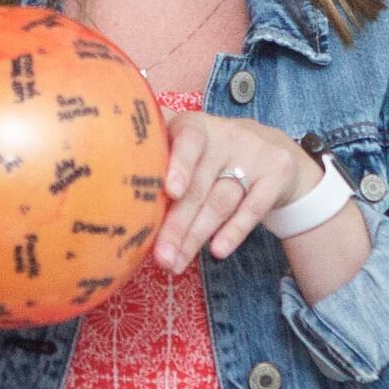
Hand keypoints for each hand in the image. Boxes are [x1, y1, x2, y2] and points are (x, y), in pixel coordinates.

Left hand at [155, 113, 319, 273]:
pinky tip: (217, 251)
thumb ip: (159, 157)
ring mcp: (254, 153)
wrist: (277, 150)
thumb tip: (111, 179)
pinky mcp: (277, 173)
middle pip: (198, 185)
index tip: (169, 191)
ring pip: (221, 201)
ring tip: (176, 262)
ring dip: (197, 236)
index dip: (178, 164)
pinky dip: (234, 231)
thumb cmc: (214, 156)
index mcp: (195, 126)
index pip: (187, 140)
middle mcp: (226, 135)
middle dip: (176, 225)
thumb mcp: (190, 146)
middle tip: (160, 257)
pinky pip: (253, 208)